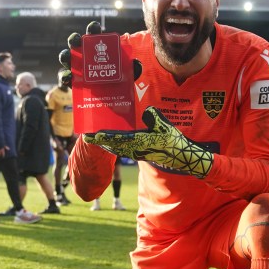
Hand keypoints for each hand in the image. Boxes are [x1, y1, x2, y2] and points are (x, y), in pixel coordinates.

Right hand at [58, 21, 141, 87]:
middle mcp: (84, 54)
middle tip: (78, 40)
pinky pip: (64, 77)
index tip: (94, 28)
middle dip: (74, 39)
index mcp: (97, 48)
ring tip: (68, 57)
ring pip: (66, 57)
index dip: (93, 29)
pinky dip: (64, 77)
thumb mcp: (127, 73)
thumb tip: (137, 63)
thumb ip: (132, 68)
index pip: (94, 34)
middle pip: (76, 42)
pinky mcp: (72, 81)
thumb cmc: (117, 80)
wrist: (111, 98)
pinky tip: (68, 78)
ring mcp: (76, 67)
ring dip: (65, 55)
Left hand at [84, 106, 213, 177]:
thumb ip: (154, 117)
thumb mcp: (165, 126)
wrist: (181, 157)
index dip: (103, 137)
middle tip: (87, 136)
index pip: (116, 139)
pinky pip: (123, 151)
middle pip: (112, 145)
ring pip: (117, 149)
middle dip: (100, 141)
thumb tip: (147, 111)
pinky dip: (114, 147)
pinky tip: (111, 144)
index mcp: (139, 142)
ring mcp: (137, 154)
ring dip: (106, 144)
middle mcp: (135, 150)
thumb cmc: (174, 141)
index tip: (91, 135)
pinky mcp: (140, 155)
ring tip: (95, 139)